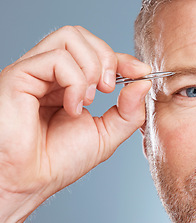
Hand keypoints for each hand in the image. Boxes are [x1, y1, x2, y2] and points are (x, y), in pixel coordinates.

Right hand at [0, 26, 150, 222]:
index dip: (122, 58)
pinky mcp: (20, 75)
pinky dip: (74, 82)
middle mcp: (50, 74)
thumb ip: (129, 111)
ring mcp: (35, 72)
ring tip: (88, 100)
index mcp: (68, 84)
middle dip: (107, 58)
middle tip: (109, 88)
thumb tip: (143, 82)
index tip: (141, 71)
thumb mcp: (106, 134)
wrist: (30, 181)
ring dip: (91, 68)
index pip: (96, 53)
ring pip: (70, 37)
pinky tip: (71, 107)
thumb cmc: (60, 161)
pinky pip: (58, 59)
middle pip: (83, 36)